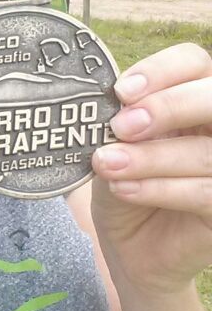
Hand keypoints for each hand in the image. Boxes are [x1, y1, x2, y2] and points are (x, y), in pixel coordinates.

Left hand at [91, 42, 211, 293]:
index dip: (161, 70)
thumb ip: (117, 124)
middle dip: (169, 106)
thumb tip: (109, 105)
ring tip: (109, 165)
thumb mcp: (114, 148)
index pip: (192, 62)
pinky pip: (205, 193)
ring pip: (207, 152)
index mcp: (192, 98)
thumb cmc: (125, 186)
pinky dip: (161, 189)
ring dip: (152, 157)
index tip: (121, 91)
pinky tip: (125, 189)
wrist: (131, 248)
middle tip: (123, 125)